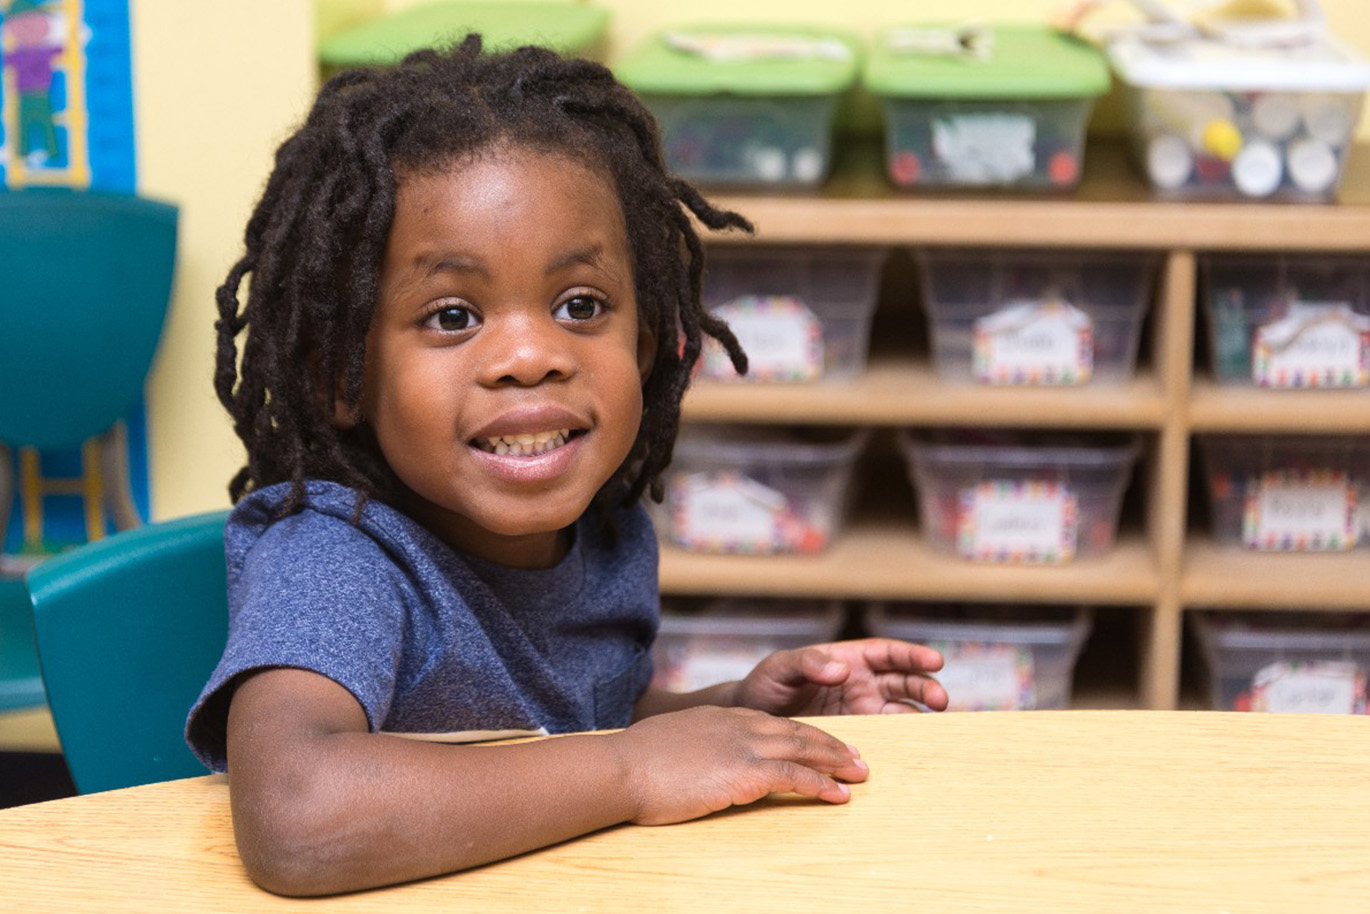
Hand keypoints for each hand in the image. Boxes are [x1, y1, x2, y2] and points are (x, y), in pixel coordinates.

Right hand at [611, 705, 867, 825]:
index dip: (804, 734)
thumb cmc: (635, 762)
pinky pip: (795, 777)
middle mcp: (739, 725)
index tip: (824, 744)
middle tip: (857, 758)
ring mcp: (744, 746)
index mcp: (722, 717)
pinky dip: (821, 785)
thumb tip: (695, 761)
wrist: (622, 766)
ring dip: (837, 762)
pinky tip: (838, 795)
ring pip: (804, 749)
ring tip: (860, 774)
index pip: (775, 722)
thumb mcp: (670, 742)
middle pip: (797, 731)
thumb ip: (693, 746)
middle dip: (832, 745)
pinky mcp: (745, 772)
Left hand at [732, 638, 947, 717]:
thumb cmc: (765, 685)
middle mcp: (861, 683)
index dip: (912, 655)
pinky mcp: (857, 734)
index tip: (934, 660)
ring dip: (921, 712)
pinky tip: (915, 745)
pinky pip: (886, 735)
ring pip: (902, 707)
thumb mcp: (780, 667)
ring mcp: (862, 709)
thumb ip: (807, 662)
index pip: (887, 654)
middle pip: (904, 681)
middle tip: (940, 698)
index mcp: (848, 659)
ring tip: (935, 718)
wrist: (749, 722)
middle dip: (925, 686)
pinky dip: (903, 738)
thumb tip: (841, 668)